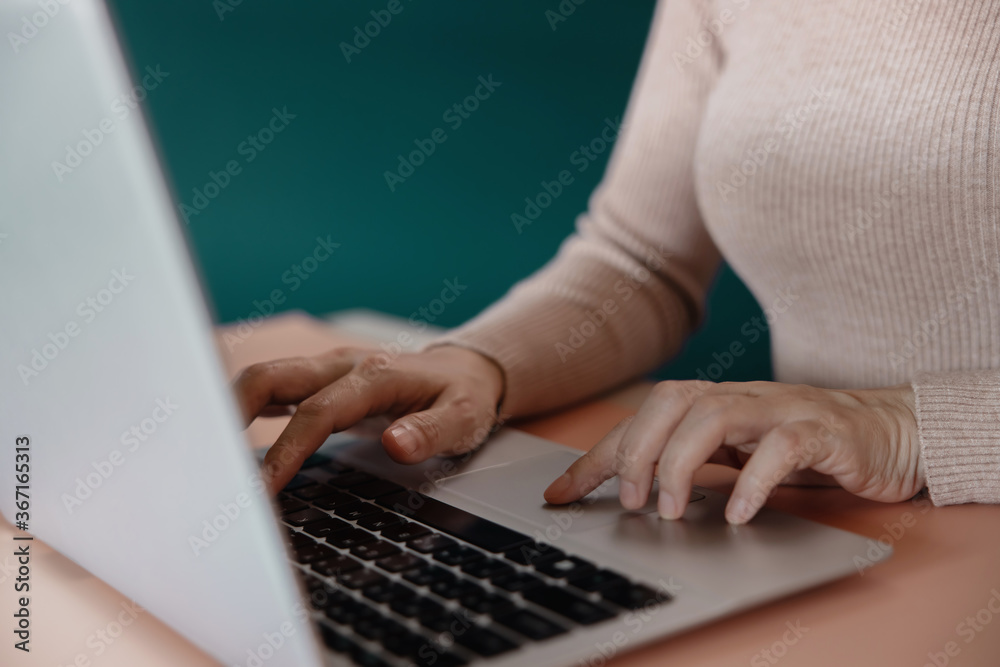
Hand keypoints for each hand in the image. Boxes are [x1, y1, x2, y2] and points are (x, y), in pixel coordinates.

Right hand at [233, 345, 504, 491]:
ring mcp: (327, 370)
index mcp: (374, 375)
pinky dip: (245, 413)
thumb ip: (433, 431)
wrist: (466, 370)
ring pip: (264, 379)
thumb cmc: (463, 397)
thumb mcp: (465, 419)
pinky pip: (273, 390)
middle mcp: (342, 366)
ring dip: (229, 411)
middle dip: (230, 415)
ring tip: (204, 457)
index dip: (286, 451)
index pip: (317, 413)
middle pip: (270, 377)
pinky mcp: (320, 381)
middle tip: (206, 465)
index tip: (262, 490)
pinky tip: (226, 442)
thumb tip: (397, 443)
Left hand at [543, 380, 922, 523]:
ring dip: (682, 464)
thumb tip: (631, 491)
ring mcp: (781, 409)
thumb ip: (693, 463)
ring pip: (715, 415)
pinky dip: (754, 480)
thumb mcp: (739, 455)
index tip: (560, 494)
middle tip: (630, 502)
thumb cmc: (807, 446)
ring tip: (671, 511)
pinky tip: (737, 514)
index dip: (597, 455)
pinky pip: (783, 447)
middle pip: (670, 401)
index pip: (641, 418)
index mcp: (714, 402)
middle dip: (638, 451)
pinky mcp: (824, 431)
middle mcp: (741, 398)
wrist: (892, 434)